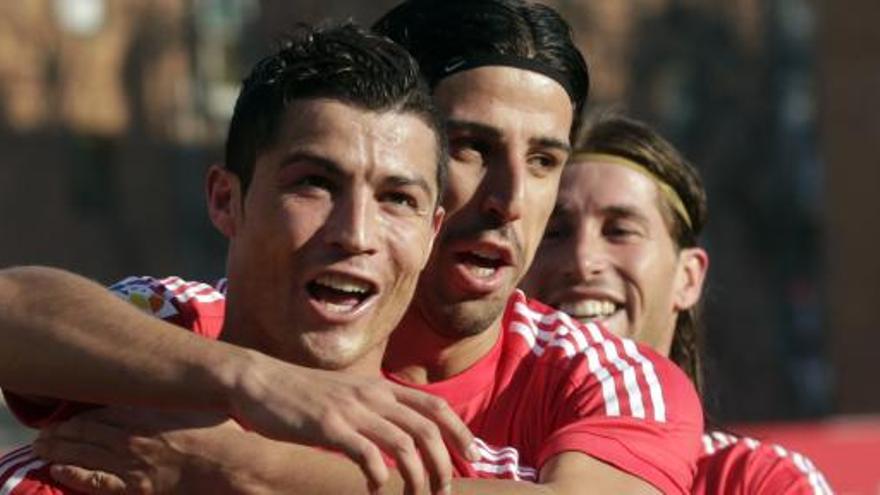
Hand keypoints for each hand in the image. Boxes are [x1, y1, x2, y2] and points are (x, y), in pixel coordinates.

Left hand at [34, 407, 238, 494]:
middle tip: (43, 432)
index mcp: (147, 412)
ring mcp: (131, 463)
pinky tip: (57, 472)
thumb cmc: (224, 434)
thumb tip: (171, 383)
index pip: (101, 410)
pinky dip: (72, 475)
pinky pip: (95, 481)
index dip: (79, 413)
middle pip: (85, 430)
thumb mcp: (198, 403)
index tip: (67, 414)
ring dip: (59, 450)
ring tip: (42, 447)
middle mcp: (132, 435)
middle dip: (61, 431)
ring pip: (83, 453)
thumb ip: (175, 396)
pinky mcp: (135, 488)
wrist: (233, 466)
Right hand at [227, 354, 477, 493]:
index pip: (434, 406)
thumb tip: (400, 434)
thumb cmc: (303, 395)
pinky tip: (376, 490)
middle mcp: (372, 396)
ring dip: (417, 477)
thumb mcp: (348, 394)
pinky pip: (368, 456)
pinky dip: (380, 478)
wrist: (259, 381)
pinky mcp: (329, 428)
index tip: (471, 456)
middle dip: (443, 464)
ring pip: (404, 445)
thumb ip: (375, 408)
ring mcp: (352, 411)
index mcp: (380, 388)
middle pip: (427, 429)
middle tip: (444, 490)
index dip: (459, 431)